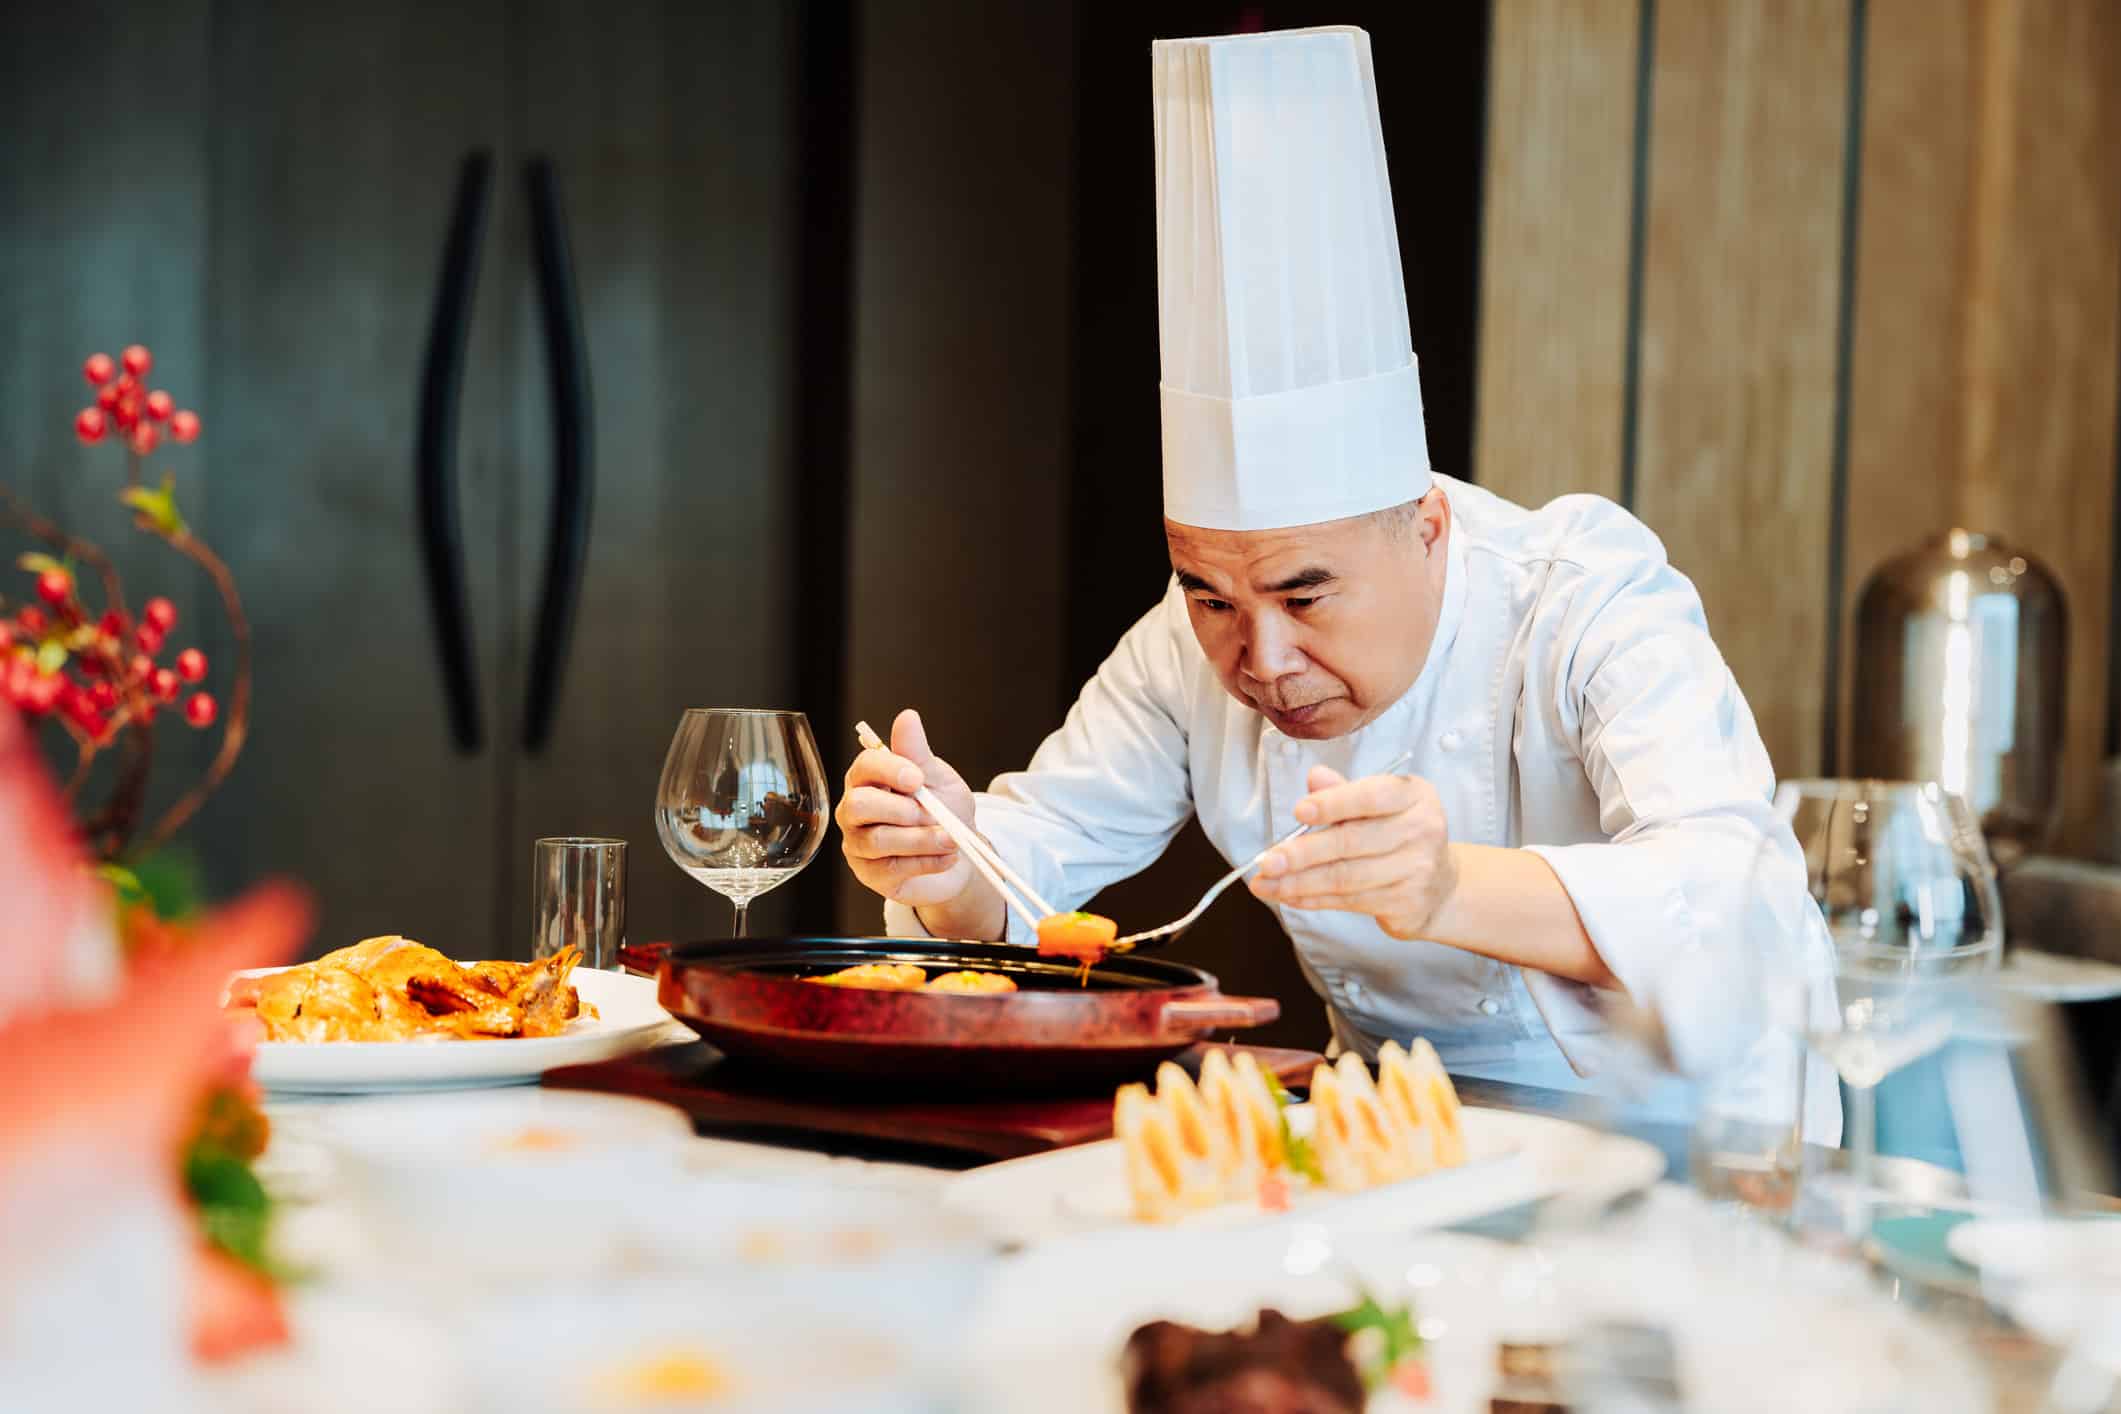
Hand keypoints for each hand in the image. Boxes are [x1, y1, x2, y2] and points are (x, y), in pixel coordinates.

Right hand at [835, 708, 1002, 935]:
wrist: (959, 852)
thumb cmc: (943, 810)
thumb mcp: (937, 778)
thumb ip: (918, 753)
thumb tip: (907, 717)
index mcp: (869, 778)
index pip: (865, 766)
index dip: (889, 770)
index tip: (918, 778)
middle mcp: (855, 810)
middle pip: (857, 805)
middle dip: (899, 809)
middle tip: (929, 812)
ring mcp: (859, 844)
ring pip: (878, 840)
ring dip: (921, 839)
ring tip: (950, 838)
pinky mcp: (871, 874)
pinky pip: (892, 868)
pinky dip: (926, 862)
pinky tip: (945, 856)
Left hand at [1247, 765, 1457, 940]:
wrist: (1440, 887)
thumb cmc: (1397, 835)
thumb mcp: (1378, 805)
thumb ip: (1344, 792)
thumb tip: (1314, 778)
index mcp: (1414, 796)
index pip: (1372, 796)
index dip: (1333, 803)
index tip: (1298, 811)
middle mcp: (1421, 830)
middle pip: (1352, 841)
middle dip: (1302, 853)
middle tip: (1268, 860)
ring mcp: (1416, 870)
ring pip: (1345, 877)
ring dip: (1298, 882)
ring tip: (1265, 883)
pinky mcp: (1405, 902)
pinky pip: (1348, 901)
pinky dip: (1312, 899)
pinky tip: (1288, 895)